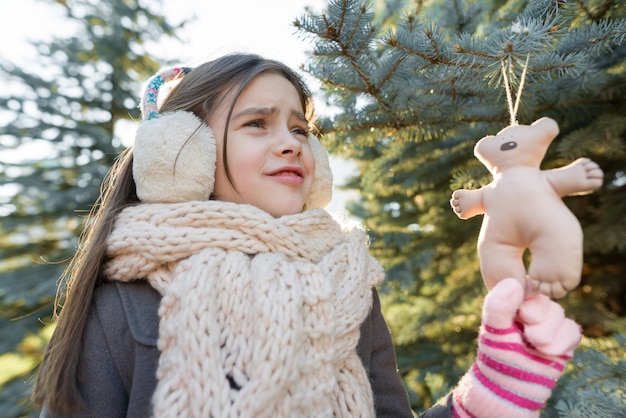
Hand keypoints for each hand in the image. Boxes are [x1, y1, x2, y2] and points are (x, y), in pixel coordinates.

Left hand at [451, 278, 580, 417]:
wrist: (511, 388)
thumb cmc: (497, 357)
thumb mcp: (493, 332)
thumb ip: (498, 306)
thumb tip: (513, 281)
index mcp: (509, 301)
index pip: (526, 286)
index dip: (528, 302)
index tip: (521, 317)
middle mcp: (529, 308)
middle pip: (544, 301)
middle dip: (538, 321)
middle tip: (527, 337)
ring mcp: (547, 322)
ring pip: (559, 314)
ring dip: (548, 334)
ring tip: (535, 347)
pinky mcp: (563, 337)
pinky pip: (572, 330)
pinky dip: (562, 343)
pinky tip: (548, 353)